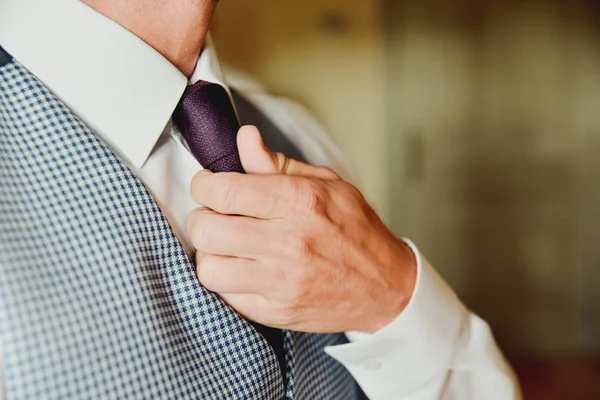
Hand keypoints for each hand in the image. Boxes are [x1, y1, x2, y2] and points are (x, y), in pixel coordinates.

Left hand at [187, 126, 416, 332]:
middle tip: (215, 216)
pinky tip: (242, 269)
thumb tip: (244, 137)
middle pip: (207, 229)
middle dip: (202, 218)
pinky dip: (227, 281)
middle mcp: (288, 242)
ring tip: (227, 246)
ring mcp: (282, 281)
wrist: (385, 286)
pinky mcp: (277, 311)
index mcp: (299, 201)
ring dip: (210, 253)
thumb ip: (277, 163)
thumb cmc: (356, 229)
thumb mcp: (326, 184)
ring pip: (209, 268)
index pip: (224, 190)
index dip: (204, 185)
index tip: (208, 186)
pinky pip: (226, 297)